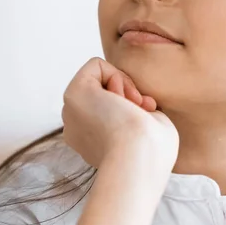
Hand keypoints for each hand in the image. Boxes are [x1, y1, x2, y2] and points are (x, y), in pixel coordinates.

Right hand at [61, 57, 178, 190]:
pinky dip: (116, 74)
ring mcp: (72, 112)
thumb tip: (137, 103)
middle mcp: (77, 128)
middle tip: (140, 112)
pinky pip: (96, 65)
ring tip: (133, 108)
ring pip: (101, 79)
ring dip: (124, 86)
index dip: (132, 104)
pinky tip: (123, 99)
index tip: (144, 117)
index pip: (112, 108)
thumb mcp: (147, 132)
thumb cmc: (153, 152)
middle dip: (127, 94)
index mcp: (93, 142)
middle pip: (105, 92)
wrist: (140, 159)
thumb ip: (137, 118)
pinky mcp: (73, 94)